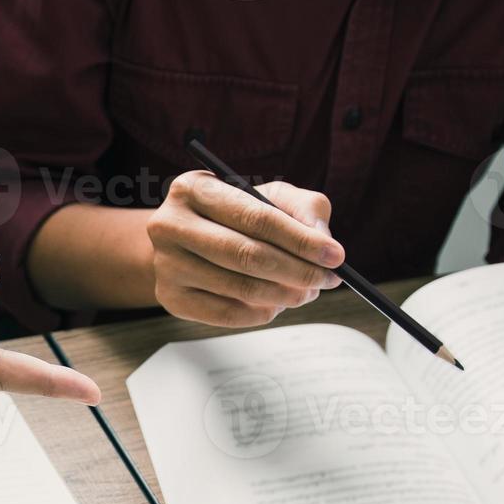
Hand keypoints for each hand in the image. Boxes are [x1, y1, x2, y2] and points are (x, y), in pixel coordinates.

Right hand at [146, 171, 345, 326]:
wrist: (182, 243)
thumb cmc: (234, 216)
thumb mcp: (269, 198)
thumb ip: (304, 209)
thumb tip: (322, 240)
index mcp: (193, 188)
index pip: (256, 216)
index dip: (301, 239)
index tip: (336, 256)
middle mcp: (170, 224)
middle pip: (246, 255)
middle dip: (297, 271)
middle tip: (328, 281)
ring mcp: (166, 264)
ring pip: (239, 288)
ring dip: (284, 295)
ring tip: (306, 292)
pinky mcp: (171, 298)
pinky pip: (226, 315)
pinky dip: (261, 313)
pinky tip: (276, 304)